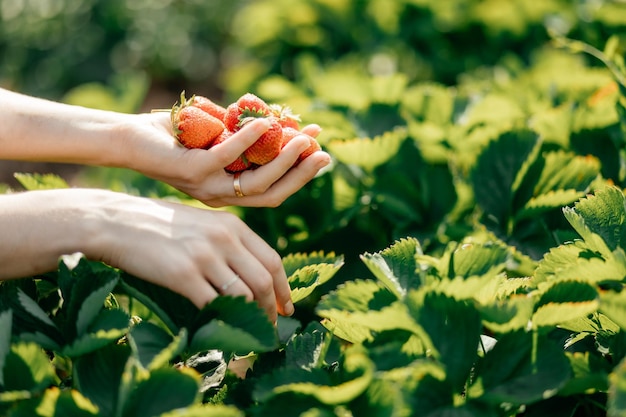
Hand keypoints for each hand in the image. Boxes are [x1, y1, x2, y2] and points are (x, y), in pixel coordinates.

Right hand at [78, 190, 293, 320]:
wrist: (115, 221)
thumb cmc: (157, 225)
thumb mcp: (202, 223)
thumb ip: (228, 243)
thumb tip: (251, 276)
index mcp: (232, 225)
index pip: (272, 260)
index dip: (283, 288)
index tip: (287, 307)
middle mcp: (224, 238)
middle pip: (263, 281)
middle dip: (271, 309)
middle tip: (270, 327)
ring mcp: (204, 255)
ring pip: (243, 295)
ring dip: (250, 319)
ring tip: (248, 333)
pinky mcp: (182, 274)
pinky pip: (214, 304)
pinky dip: (222, 321)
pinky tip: (220, 329)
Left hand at [119, 112, 330, 206]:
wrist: (127, 141)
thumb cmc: (171, 138)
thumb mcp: (213, 138)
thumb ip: (240, 137)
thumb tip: (273, 121)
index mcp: (228, 193)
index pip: (273, 190)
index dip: (299, 175)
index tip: (320, 153)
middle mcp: (221, 196)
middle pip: (273, 193)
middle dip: (301, 174)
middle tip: (323, 152)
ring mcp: (208, 186)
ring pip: (257, 181)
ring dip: (284, 159)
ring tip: (302, 137)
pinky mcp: (193, 170)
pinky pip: (229, 156)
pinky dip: (250, 138)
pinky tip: (266, 121)